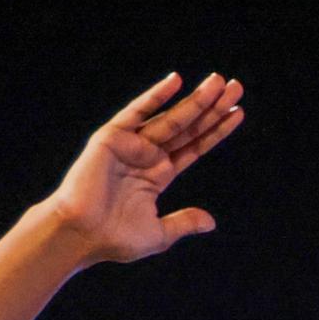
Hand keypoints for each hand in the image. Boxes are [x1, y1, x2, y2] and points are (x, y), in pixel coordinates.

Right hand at [41, 74, 244, 264]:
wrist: (80, 236)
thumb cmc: (113, 238)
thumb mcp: (158, 234)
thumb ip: (184, 223)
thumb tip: (211, 222)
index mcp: (158, 174)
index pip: (194, 147)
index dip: (216, 131)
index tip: (238, 113)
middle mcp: (147, 155)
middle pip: (189, 127)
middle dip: (213, 108)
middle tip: (237, 87)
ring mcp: (132, 144)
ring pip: (171, 118)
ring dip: (196, 100)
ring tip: (220, 82)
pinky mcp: (113, 137)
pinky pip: (137, 112)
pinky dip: (155, 96)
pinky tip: (176, 80)